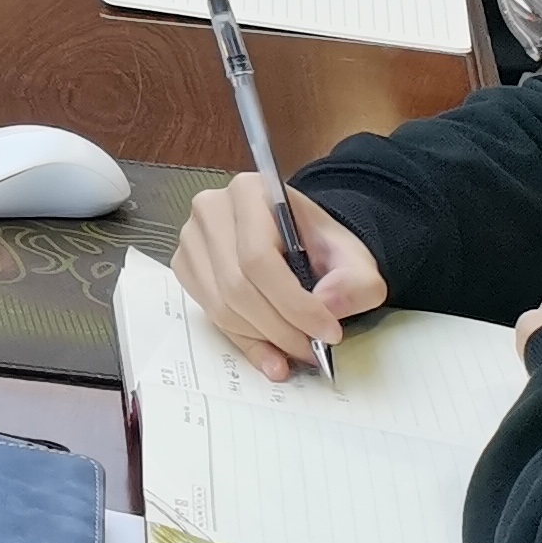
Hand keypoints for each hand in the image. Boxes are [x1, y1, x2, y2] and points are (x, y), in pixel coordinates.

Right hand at [175, 177, 385, 381]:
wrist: (301, 241)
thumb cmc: (321, 246)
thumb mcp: (355, 260)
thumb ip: (354, 282)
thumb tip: (328, 305)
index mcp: (250, 192)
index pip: (259, 258)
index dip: (293, 304)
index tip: (327, 332)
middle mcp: (211, 210)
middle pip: (237, 286)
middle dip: (280, 329)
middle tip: (313, 350)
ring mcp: (192, 239)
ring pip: (221, 306)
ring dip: (263, 339)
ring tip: (296, 350)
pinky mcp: (186, 266)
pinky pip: (210, 315)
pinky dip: (244, 340)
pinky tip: (271, 349)